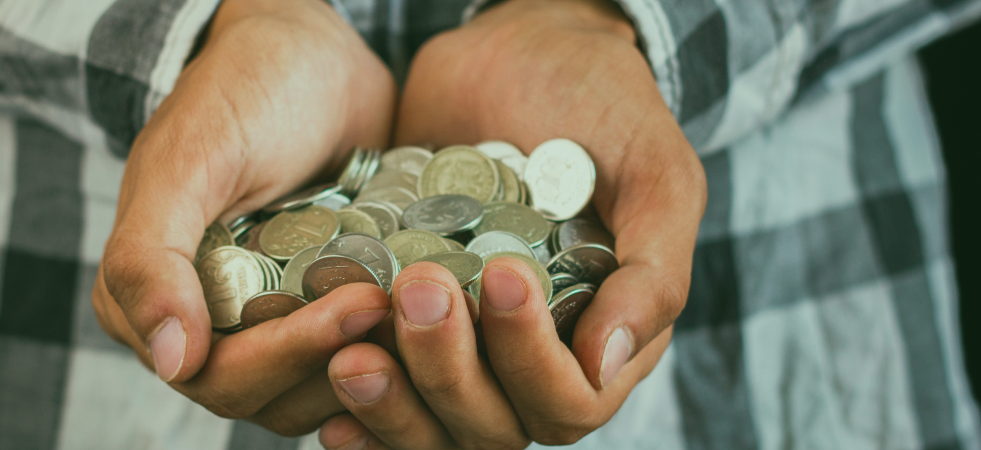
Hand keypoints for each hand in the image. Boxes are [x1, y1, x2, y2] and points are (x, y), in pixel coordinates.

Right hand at [90, 0, 397, 435]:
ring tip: (426, 314)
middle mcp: (207, 327)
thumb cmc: (243, 89)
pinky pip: (356, 359)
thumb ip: (153, 257)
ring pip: (321, 390)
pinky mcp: (323, 311)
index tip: (360, 303)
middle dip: (341, 357)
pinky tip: (434, 321)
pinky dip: (394, 350)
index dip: (290, 354)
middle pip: (276, 397)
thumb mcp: (191, 160)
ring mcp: (269, 323)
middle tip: (404, 304)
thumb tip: (172, 359)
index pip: (222, 377)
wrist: (311, 54)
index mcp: (151, 305)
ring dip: (377, 366)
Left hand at [319, 0, 706, 446]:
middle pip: (491, 425)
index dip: (531, 360)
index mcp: (601, 335)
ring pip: (431, 426)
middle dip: (448, 371)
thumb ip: (653, 271)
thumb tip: (608, 363)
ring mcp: (466, 349)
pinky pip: (384, 402)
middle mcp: (532, 358)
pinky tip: (326, 408)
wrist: (516, 50)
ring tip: (348, 357)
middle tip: (415, 287)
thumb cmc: (600, 106)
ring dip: (391, 404)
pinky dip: (359, 416)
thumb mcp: (653, 174)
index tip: (502, 274)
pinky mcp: (406, 330)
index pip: (567, 403)